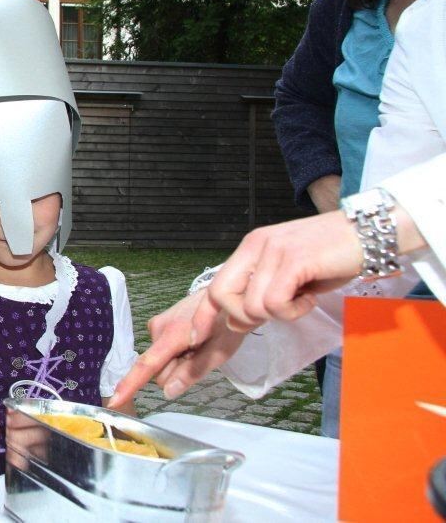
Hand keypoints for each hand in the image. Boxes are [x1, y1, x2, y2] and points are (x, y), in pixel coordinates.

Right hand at [107, 289, 246, 407]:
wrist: (224, 292)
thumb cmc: (227, 321)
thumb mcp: (220, 351)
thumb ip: (193, 371)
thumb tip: (168, 392)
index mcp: (173, 334)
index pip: (148, 364)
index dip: (131, 384)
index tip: (114, 401)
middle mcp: (158, 327)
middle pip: (158, 370)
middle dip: (176, 370)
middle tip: (200, 357)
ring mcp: (156, 323)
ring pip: (160, 361)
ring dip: (177, 361)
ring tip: (199, 346)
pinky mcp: (158, 322)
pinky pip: (161, 349)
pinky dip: (175, 351)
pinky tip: (191, 340)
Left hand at [208, 212, 360, 332]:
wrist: (370, 233)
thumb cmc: (332, 256)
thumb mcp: (289, 275)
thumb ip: (261, 294)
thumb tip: (237, 322)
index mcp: (251, 248)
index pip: (214, 284)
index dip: (204, 314)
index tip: (197, 336)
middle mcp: (256, 245)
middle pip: (221, 295)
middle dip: (243, 317)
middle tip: (277, 313)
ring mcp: (273, 251)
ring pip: (252, 306)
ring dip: (280, 314)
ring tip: (302, 299)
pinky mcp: (293, 260)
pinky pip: (275, 303)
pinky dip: (293, 311)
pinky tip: (310, 299)